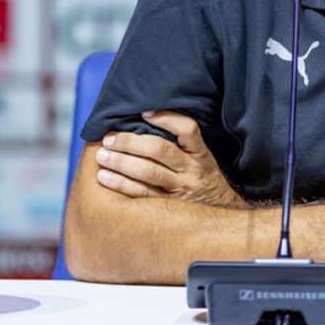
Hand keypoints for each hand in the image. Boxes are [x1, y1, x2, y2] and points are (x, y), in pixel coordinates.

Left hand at [94, 111, 246, 208]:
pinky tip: (105, 178)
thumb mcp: (201, 157)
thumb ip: (180, 142)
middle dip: (131, 142)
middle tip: (109, 139)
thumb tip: (145, 119)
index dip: (167, 119)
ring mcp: (180, 189)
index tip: (145, 113)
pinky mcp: (168, 207)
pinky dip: (122, 185)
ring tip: (102, 156)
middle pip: (160, 151)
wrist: (221, 212)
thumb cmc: (202, 178)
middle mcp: (191, 170)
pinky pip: (143, 194)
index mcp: (199, 153)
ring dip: (122, 163)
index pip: (188, 130)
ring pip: (149, 173)